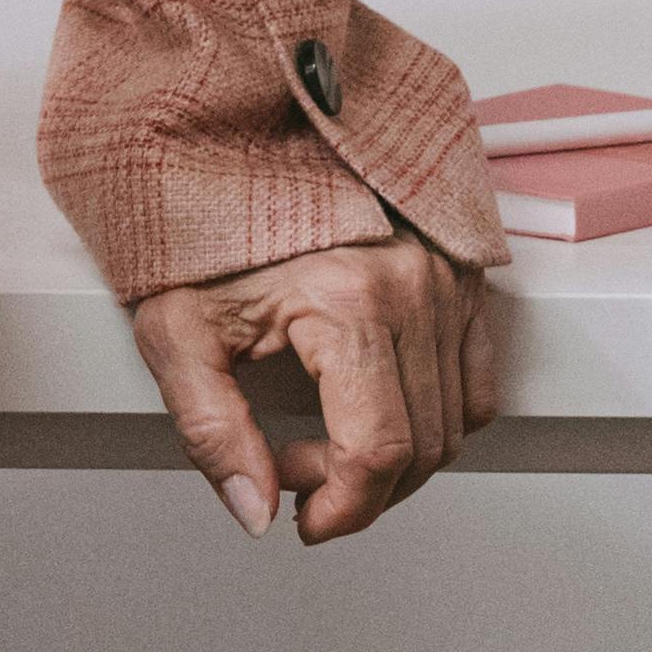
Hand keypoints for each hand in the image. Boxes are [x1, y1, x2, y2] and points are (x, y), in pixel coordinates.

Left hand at [130, 231, 498, 544]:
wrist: (227, 135)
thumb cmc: (202, 217)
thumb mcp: (175, 324)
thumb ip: (210, 428)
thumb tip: (256, 509)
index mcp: (348, 298)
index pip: (377, 453)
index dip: (339, 507)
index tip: (302, 515)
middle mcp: (412, 284)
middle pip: (420, 447)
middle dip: (357, 487)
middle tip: (294, 467)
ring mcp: (444, 276)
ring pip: (452, 424)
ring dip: (395, 458)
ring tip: (326, 434)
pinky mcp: (459, 272)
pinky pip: (476, 381)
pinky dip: (437, 416)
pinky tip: (378, 406)